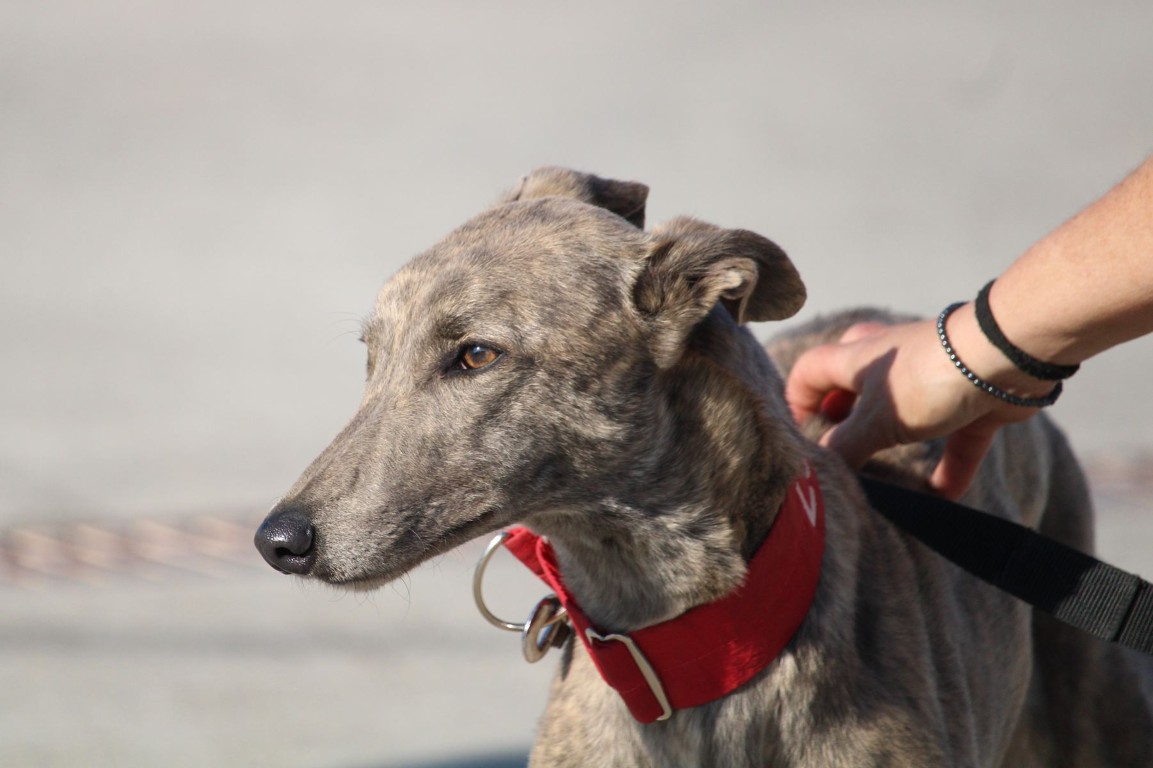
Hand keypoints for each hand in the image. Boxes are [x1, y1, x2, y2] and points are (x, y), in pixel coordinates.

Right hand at [784, 312, 1043, 498]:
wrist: (1005, 357)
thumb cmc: (926, 377)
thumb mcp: (873, 419)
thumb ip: (844, 448)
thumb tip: (821, 469)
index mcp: (856, 356)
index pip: (809, 372)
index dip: (798, 403)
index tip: (804, 439)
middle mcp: (889, 362)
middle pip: (854, 389)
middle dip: (847, 423)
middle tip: (844, 456)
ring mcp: (932, 380)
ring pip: (905, 416)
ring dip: (897, 447)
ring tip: (888, 481)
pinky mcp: (970, 401)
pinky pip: (954, 441)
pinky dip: (947, 470)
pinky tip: (942, 501)